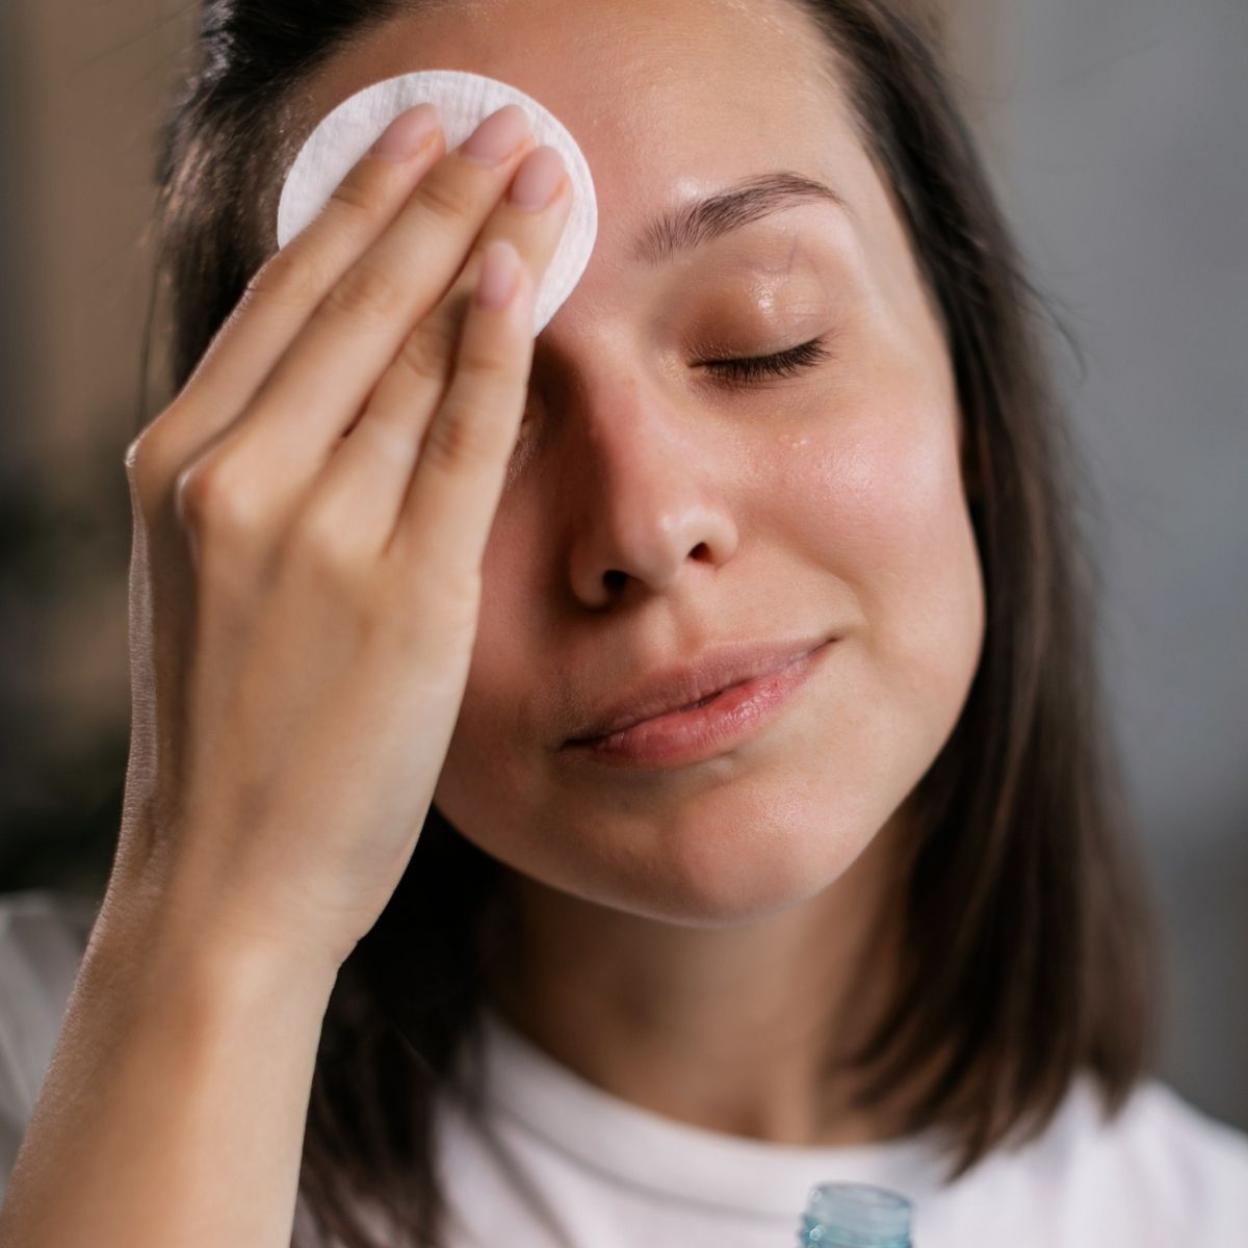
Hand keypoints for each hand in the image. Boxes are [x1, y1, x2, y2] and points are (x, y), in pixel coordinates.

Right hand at [109, 103, 569, 973]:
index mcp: (179, 469)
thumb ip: (272, 481)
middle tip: (488, 116)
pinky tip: (522, 278)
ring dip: (473, 247)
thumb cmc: (230, 741)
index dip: (353, 209)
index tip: (407, 142)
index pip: (280, 303)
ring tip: (530, 168)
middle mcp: (232, 477)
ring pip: (404, 353)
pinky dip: (490, 353)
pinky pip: (456, 442)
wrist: (224, 881)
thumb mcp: (216, 585)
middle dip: (425, 194)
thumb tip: (353, 386)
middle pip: (345, 299)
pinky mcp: (401, 592)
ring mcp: (314, 531)